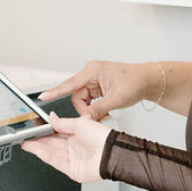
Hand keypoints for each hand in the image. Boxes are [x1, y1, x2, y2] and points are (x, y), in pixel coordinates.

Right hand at [23, 110, 110, 181]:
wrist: (111, 153)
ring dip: (38, 148)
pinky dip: (46, 156)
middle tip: (26, 136)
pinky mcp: (73, 171)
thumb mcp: (80, 124)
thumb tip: (51, 117)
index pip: (56, 133)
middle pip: (52, 144)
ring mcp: (73, 159)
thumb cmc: (102, 138)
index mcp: (78, 135)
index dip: (44, 131)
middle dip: (38, 140)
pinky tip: (37, 150)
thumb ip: (62, 123)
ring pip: (52, 153)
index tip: (34, 128)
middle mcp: (75, 147)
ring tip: (27, 143)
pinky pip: (56, 162)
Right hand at [38, 60, 158, 118]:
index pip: (70, 83)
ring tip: (106, 114)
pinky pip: (90, 101)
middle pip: (77, 97)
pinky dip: (96, 109)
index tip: (43, 97)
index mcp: (93, 71)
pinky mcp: (97, 88)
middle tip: (98, 116)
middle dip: (86, 110)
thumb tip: (85, 119)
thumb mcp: (116, 99)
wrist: (148, 81)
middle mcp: (91, 74)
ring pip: (83, 101)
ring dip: (92, 111)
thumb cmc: (135, 82)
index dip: (55, 92)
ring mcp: (94, 81)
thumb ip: (98, 109)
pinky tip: (106, 111)